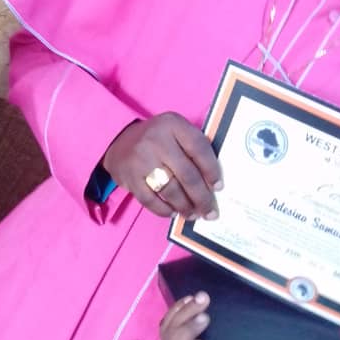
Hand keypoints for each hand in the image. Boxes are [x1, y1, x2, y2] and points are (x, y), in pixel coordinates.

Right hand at [102, 113, 222, 218]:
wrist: (120, 140)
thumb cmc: (158, 138)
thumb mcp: (176, 131)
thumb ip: (193, 148)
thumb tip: (213, 182)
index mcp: (173, 124)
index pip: (199, 148)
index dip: (212, 170)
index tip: (219, 187)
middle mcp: (157, 140)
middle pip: (187, 174)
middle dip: (202, 197)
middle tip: (210, 212)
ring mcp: (141, 159)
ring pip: (170, 190)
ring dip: (185, 206)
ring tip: (194, 214)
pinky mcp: (130, 177)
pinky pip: (150, 200)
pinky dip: (164, 210)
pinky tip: (174, 212)